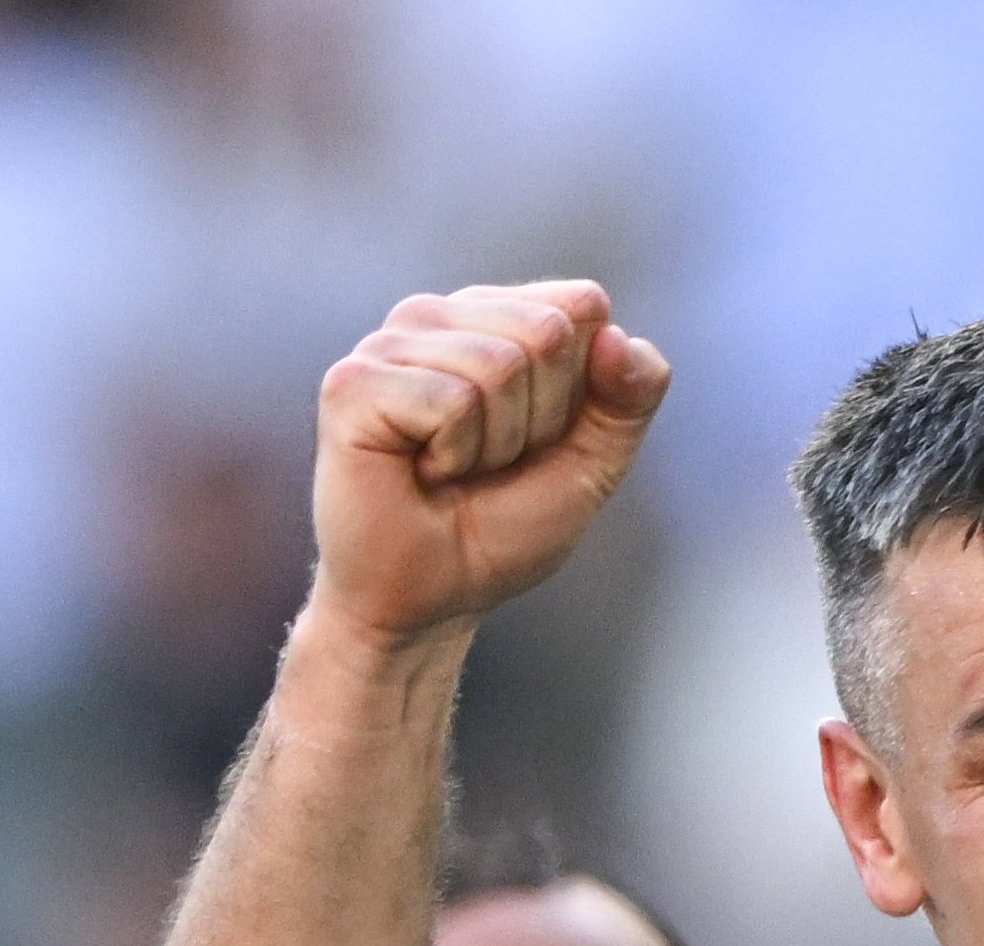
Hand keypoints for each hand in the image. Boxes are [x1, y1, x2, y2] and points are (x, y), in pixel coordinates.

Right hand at [307, 280, 669, 648]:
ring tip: (451, 471)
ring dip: (494, 445)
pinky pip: (451, 399)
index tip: (537, 442)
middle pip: (546, 331)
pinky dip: (454, 455)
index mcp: (493, 318)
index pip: (583, 308)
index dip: (580, 392)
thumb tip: (618, 332)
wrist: (435, 599)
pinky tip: (421, 472)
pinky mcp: (354, 382)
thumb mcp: (593, 464)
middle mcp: (438, 316)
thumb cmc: (500, 530)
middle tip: (489, 464)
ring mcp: (389, 343)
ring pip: (499, 366)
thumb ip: (628, 398)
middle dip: (540, 419)